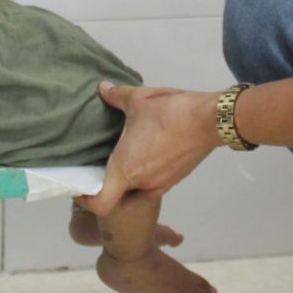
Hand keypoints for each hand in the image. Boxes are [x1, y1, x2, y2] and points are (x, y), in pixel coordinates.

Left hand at [78, 83, 223, 217]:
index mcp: (126, 169)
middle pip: (117, 198)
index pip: (101, 204)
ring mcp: (162, 184)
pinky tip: (148, 154)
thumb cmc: (169, 112)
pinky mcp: (177, 178)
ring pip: (137, 192)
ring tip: (125, 160)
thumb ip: (116, 96)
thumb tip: (102, 88)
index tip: (83, 186)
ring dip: (129, 182)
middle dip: (108, 187)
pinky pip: (154, 185)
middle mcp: (142, 183)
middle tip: (102, 168)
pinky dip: (146, 177)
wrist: (210, 120)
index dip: (87, 200)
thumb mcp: (138, 99)